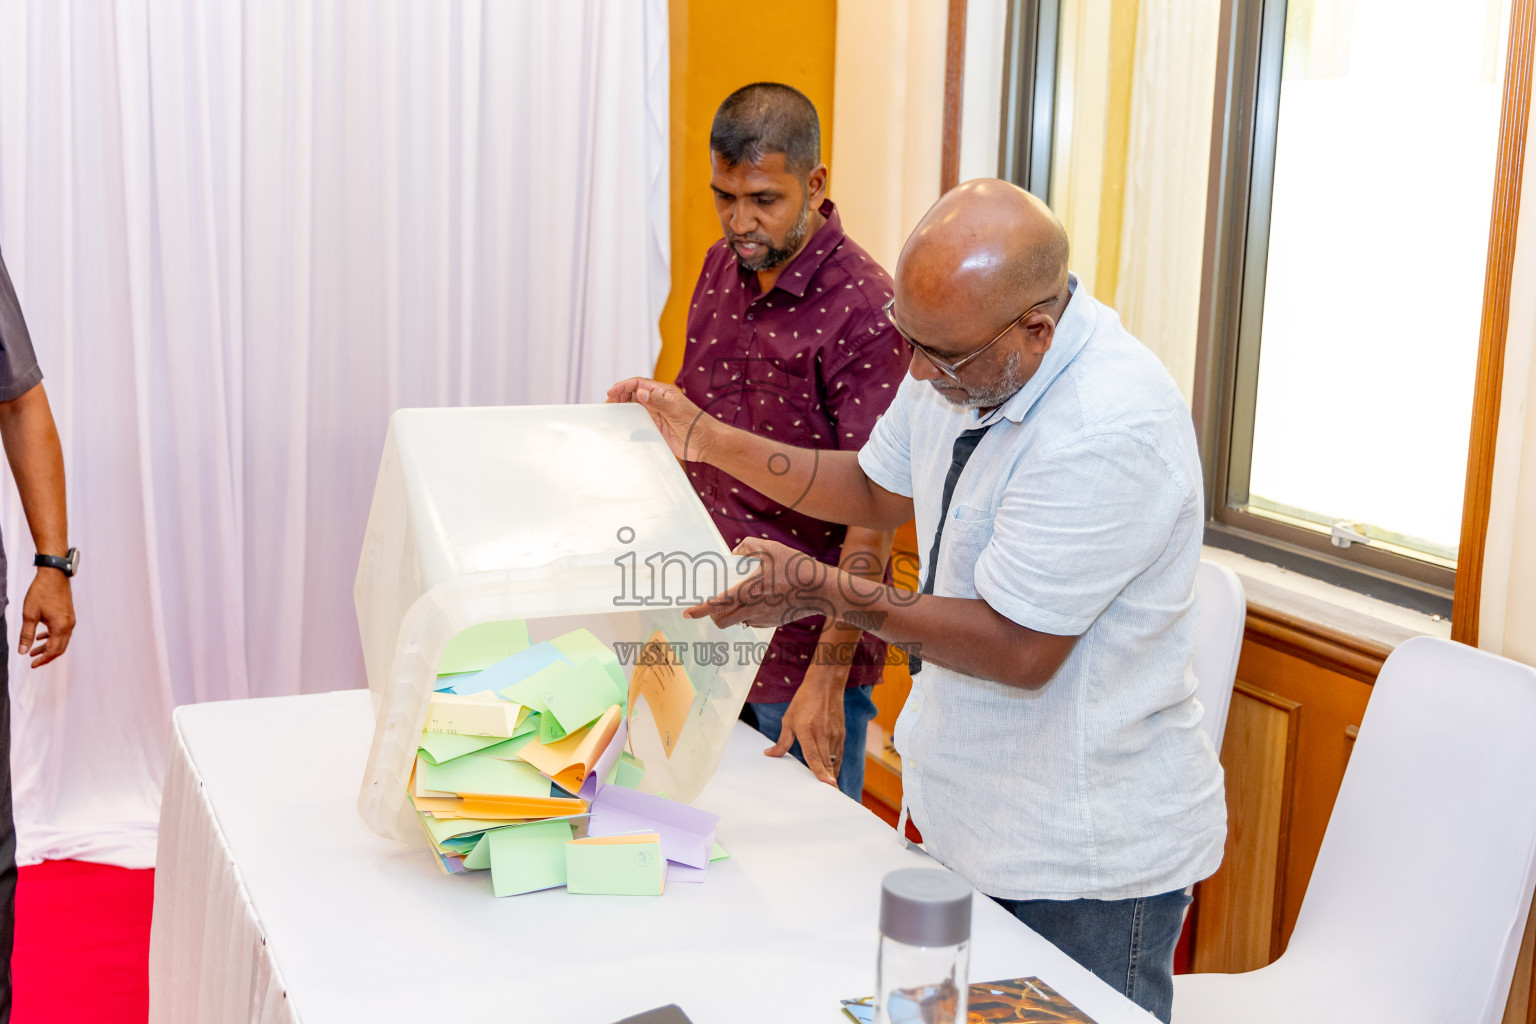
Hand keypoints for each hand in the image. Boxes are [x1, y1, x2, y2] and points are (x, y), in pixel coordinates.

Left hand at [19, 568, 74, 667]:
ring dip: (48, 647)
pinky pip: (62, 631)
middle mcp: (68, 625)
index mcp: (60, 627)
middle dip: (46, 656)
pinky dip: (52, 637)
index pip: (53, 650)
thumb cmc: (42, 592)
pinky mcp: (69, 615)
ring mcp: (70, 620)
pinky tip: (42, 636)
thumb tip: (22, 651)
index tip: (32, 664)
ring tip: (34, 650)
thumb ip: (26, 635)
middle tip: (34, 661)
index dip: (43, 659)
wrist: (54, 575)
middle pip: (60, 648)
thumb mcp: (29, 615)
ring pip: (61, 640)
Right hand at [605, 377, 717, 462]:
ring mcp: (656, 415)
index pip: (638, 384)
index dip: (623, 386)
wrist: (706, 444)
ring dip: (622, 409)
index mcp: (663, 392)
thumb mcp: (677, 411)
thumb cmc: (696, 424)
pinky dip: (628, 423)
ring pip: (634, 409)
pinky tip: (621, 426)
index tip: (610, 392)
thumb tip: (640, 393)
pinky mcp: (656, 429)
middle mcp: (658, 402)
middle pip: (633, 395)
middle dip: (619, 397)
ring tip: (610, 414)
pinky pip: (638, 423)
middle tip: (606, 405)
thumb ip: (658, 402)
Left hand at [684, 537, 836, 628]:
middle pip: (722, 621)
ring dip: (732, 614)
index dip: (699, 610)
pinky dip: (749, 614)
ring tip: (739, 598)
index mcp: (749, 591)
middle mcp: (753, 609)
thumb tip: (736, 553)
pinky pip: (753, 622)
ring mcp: (763, 619)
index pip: (716, 605)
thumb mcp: (772, 548)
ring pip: (738, 622)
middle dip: (713, 615)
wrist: (822, 589)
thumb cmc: (796, 568)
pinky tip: (760, 601)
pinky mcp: (773, 623)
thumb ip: (748, 547)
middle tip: (712, 605)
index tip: (688, 613)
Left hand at [765, 667, 846, 785]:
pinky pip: (839, 754)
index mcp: (808, 730)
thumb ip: (782, 741)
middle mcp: (823, 734)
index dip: (821, 771)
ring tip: (830, 790)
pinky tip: (832, 773)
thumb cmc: (805, 700)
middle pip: (826, 762)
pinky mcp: (841, 733)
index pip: (815, 756)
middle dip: (828, 780)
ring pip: (834, 760)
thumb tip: (770, 755)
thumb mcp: (789, 719)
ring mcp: (834, 734)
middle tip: (829, 796)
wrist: (825, 684)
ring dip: (832, 775)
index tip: (828, 784)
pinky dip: (835, 765)